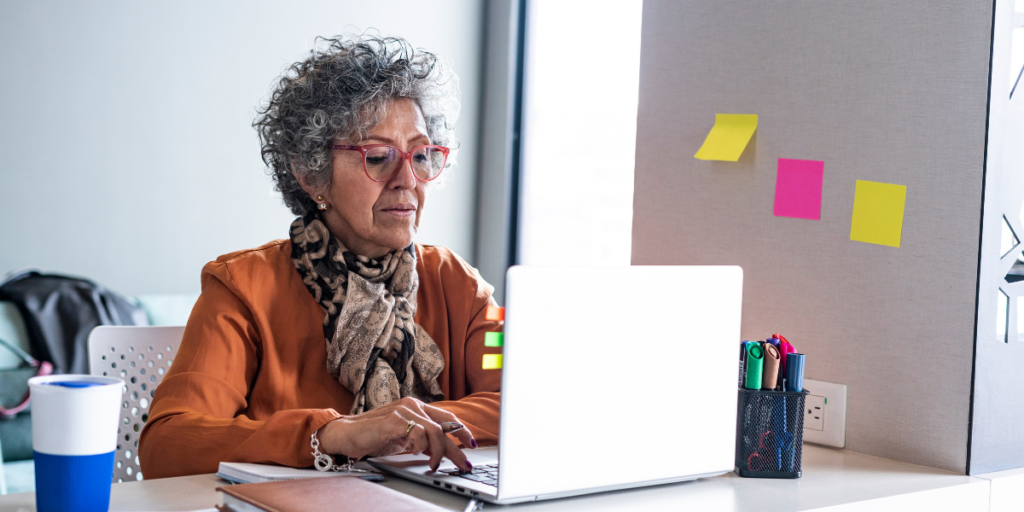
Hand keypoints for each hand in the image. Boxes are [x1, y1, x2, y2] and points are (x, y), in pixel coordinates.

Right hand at [317, 397, 476, 471]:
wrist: (347, 434)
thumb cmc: (374, 436)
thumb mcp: (404, 439)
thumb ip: (422, 440)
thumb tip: (442, 451)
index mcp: (416, 407)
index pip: (446, 418)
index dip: (462, 431)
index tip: (472, 444)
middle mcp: (412, 405)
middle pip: (445, 424)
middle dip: (459, 446)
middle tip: (466, 462)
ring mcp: (404, 411)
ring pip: (435, 430)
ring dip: (438, 451)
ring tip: (434, 464)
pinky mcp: (394, 420)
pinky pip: (419, 433)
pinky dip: (421, 447)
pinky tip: (416, 454)